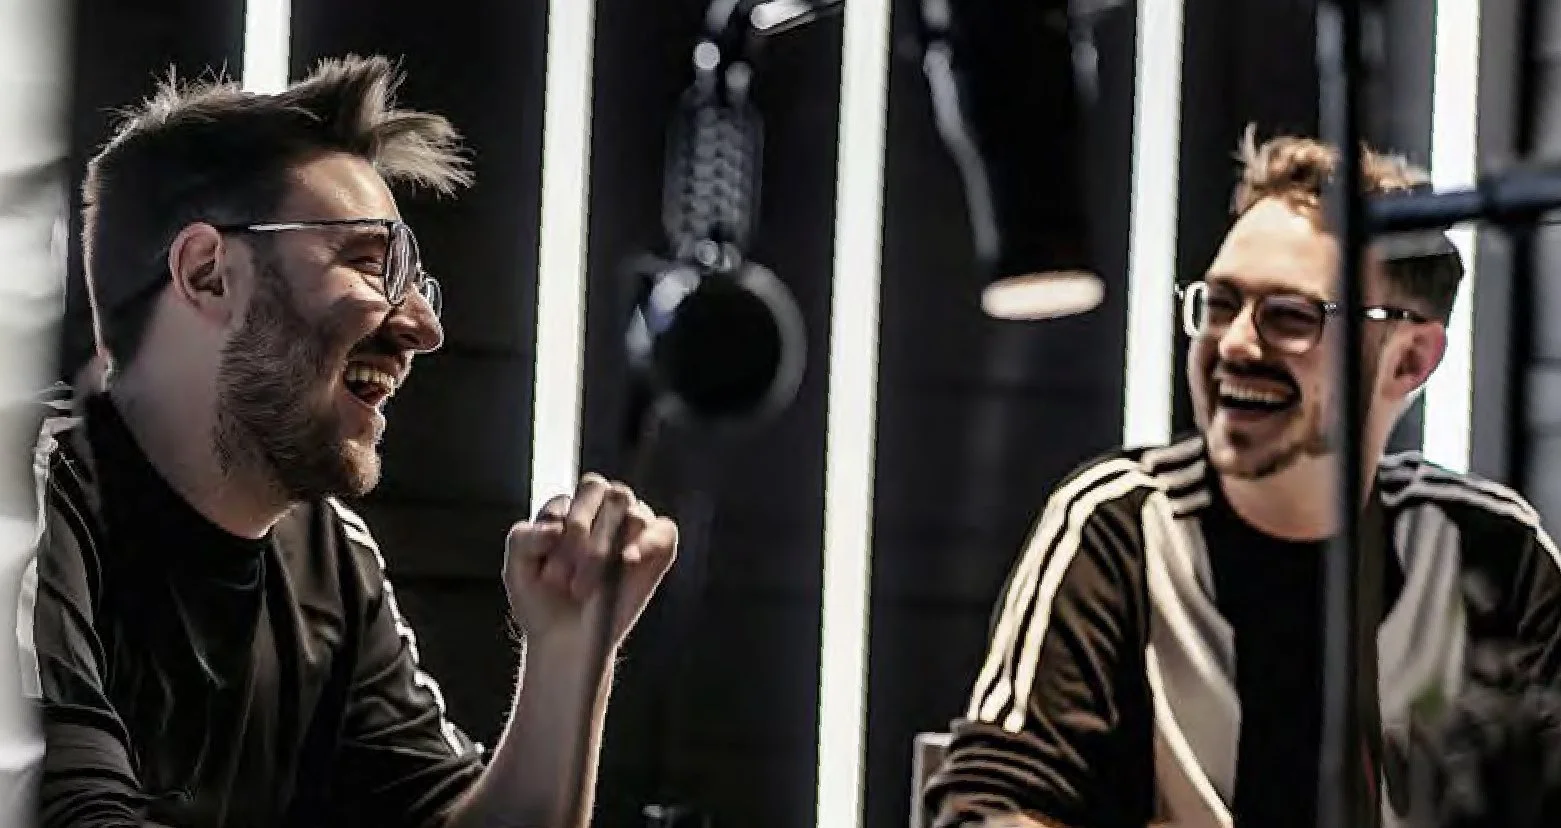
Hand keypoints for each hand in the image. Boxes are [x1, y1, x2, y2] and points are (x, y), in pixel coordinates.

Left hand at [503, 474, 677, 650]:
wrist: (564, 640)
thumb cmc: (541, 600)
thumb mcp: (516, 569)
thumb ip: (524, 539)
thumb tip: (555, 527)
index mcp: (577, 505)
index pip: (588, 490)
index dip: (575, 523)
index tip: (554, 569)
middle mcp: (609, 509)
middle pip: (614, 496)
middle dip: (590, 538)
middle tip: (570, 582)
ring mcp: (636, 529)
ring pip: (635, 514)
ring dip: (608, 551)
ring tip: (585, 588)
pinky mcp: (659, 551)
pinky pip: (665, 531)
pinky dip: (648, 543)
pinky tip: (627, 561)